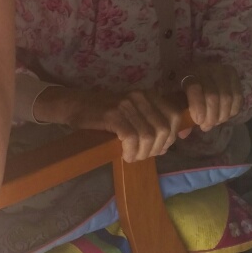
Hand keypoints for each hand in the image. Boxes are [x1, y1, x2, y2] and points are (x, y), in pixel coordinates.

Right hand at [57, 87, 185, 162]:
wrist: (75, 105)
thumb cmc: (105, 113)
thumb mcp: (134, 112)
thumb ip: (154, 121)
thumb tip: (175, 139)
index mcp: (149, 95)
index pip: (174, 116)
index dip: (171, 136)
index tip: (159, 148)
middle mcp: (140, 97)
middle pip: (163, 129)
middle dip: (157, 148)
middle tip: (144, 155)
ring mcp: (126, 105)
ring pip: (148, 135)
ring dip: (143, 152)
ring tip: (134, 157)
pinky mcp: (112, 115)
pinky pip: (131, 138)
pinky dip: (131, 151)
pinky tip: (126, 155)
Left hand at [180, 63, 242, 131]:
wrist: (200, 74)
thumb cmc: (186, 91)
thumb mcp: (180, 100)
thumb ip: (181, 115)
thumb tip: (184, 134)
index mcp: (188, 72)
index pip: (194, 88)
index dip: (198, 107)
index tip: (198, 121)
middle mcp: (206, 68)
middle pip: (213, 97)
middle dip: (211, 117)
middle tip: (206, 126)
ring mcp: (222, 70)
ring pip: (227, 98)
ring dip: (222, 116)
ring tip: (215, 122)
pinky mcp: (234, 75)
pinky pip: (238, 97)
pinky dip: (232, 110)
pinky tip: (225, 115)